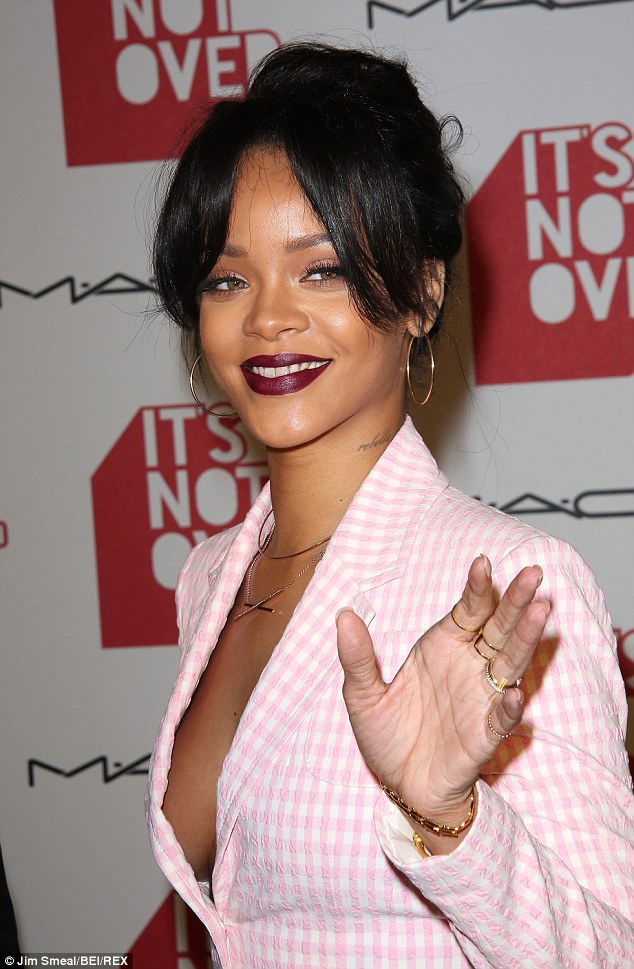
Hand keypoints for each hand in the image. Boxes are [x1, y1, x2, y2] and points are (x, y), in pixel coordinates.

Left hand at [336, 556, 548, 824]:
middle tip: (534, 574)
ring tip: (540, 612)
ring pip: (509, 663)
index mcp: (442, 647)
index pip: (468, 610)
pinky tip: (513, 694)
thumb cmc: (387, 735)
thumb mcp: (362, 695)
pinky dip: (508, 707)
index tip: (483, 562)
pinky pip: (500, 719)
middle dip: (516, 601)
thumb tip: (343, 615)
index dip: (478, 588)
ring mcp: (480, 698)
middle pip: (499, 627)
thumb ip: (356, 657)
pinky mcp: (484, 735)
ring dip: (525, 639)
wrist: (400, 786)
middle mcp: (469, 666)